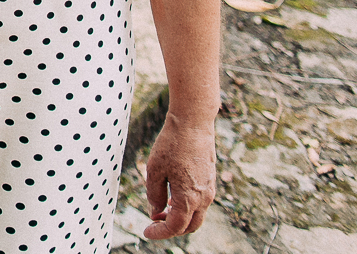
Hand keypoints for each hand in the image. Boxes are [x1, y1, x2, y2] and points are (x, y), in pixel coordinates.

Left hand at [142, 117, 215, 239]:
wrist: (193, 123)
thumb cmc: (172, 144)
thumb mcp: (155, 169)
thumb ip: (154, 194)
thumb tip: (155, 211)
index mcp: (189, 197)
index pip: (176, 226)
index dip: (160, 233)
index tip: (146, 232)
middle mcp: (204, 197)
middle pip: (190, 226)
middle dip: (172, 229)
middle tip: (154, 223)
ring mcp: (210, 189)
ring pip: (196, 215)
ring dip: (179, 218)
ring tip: (160, 210)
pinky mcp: (210, 180)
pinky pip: (200, 202)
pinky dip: (186, 207)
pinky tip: (172, 197)